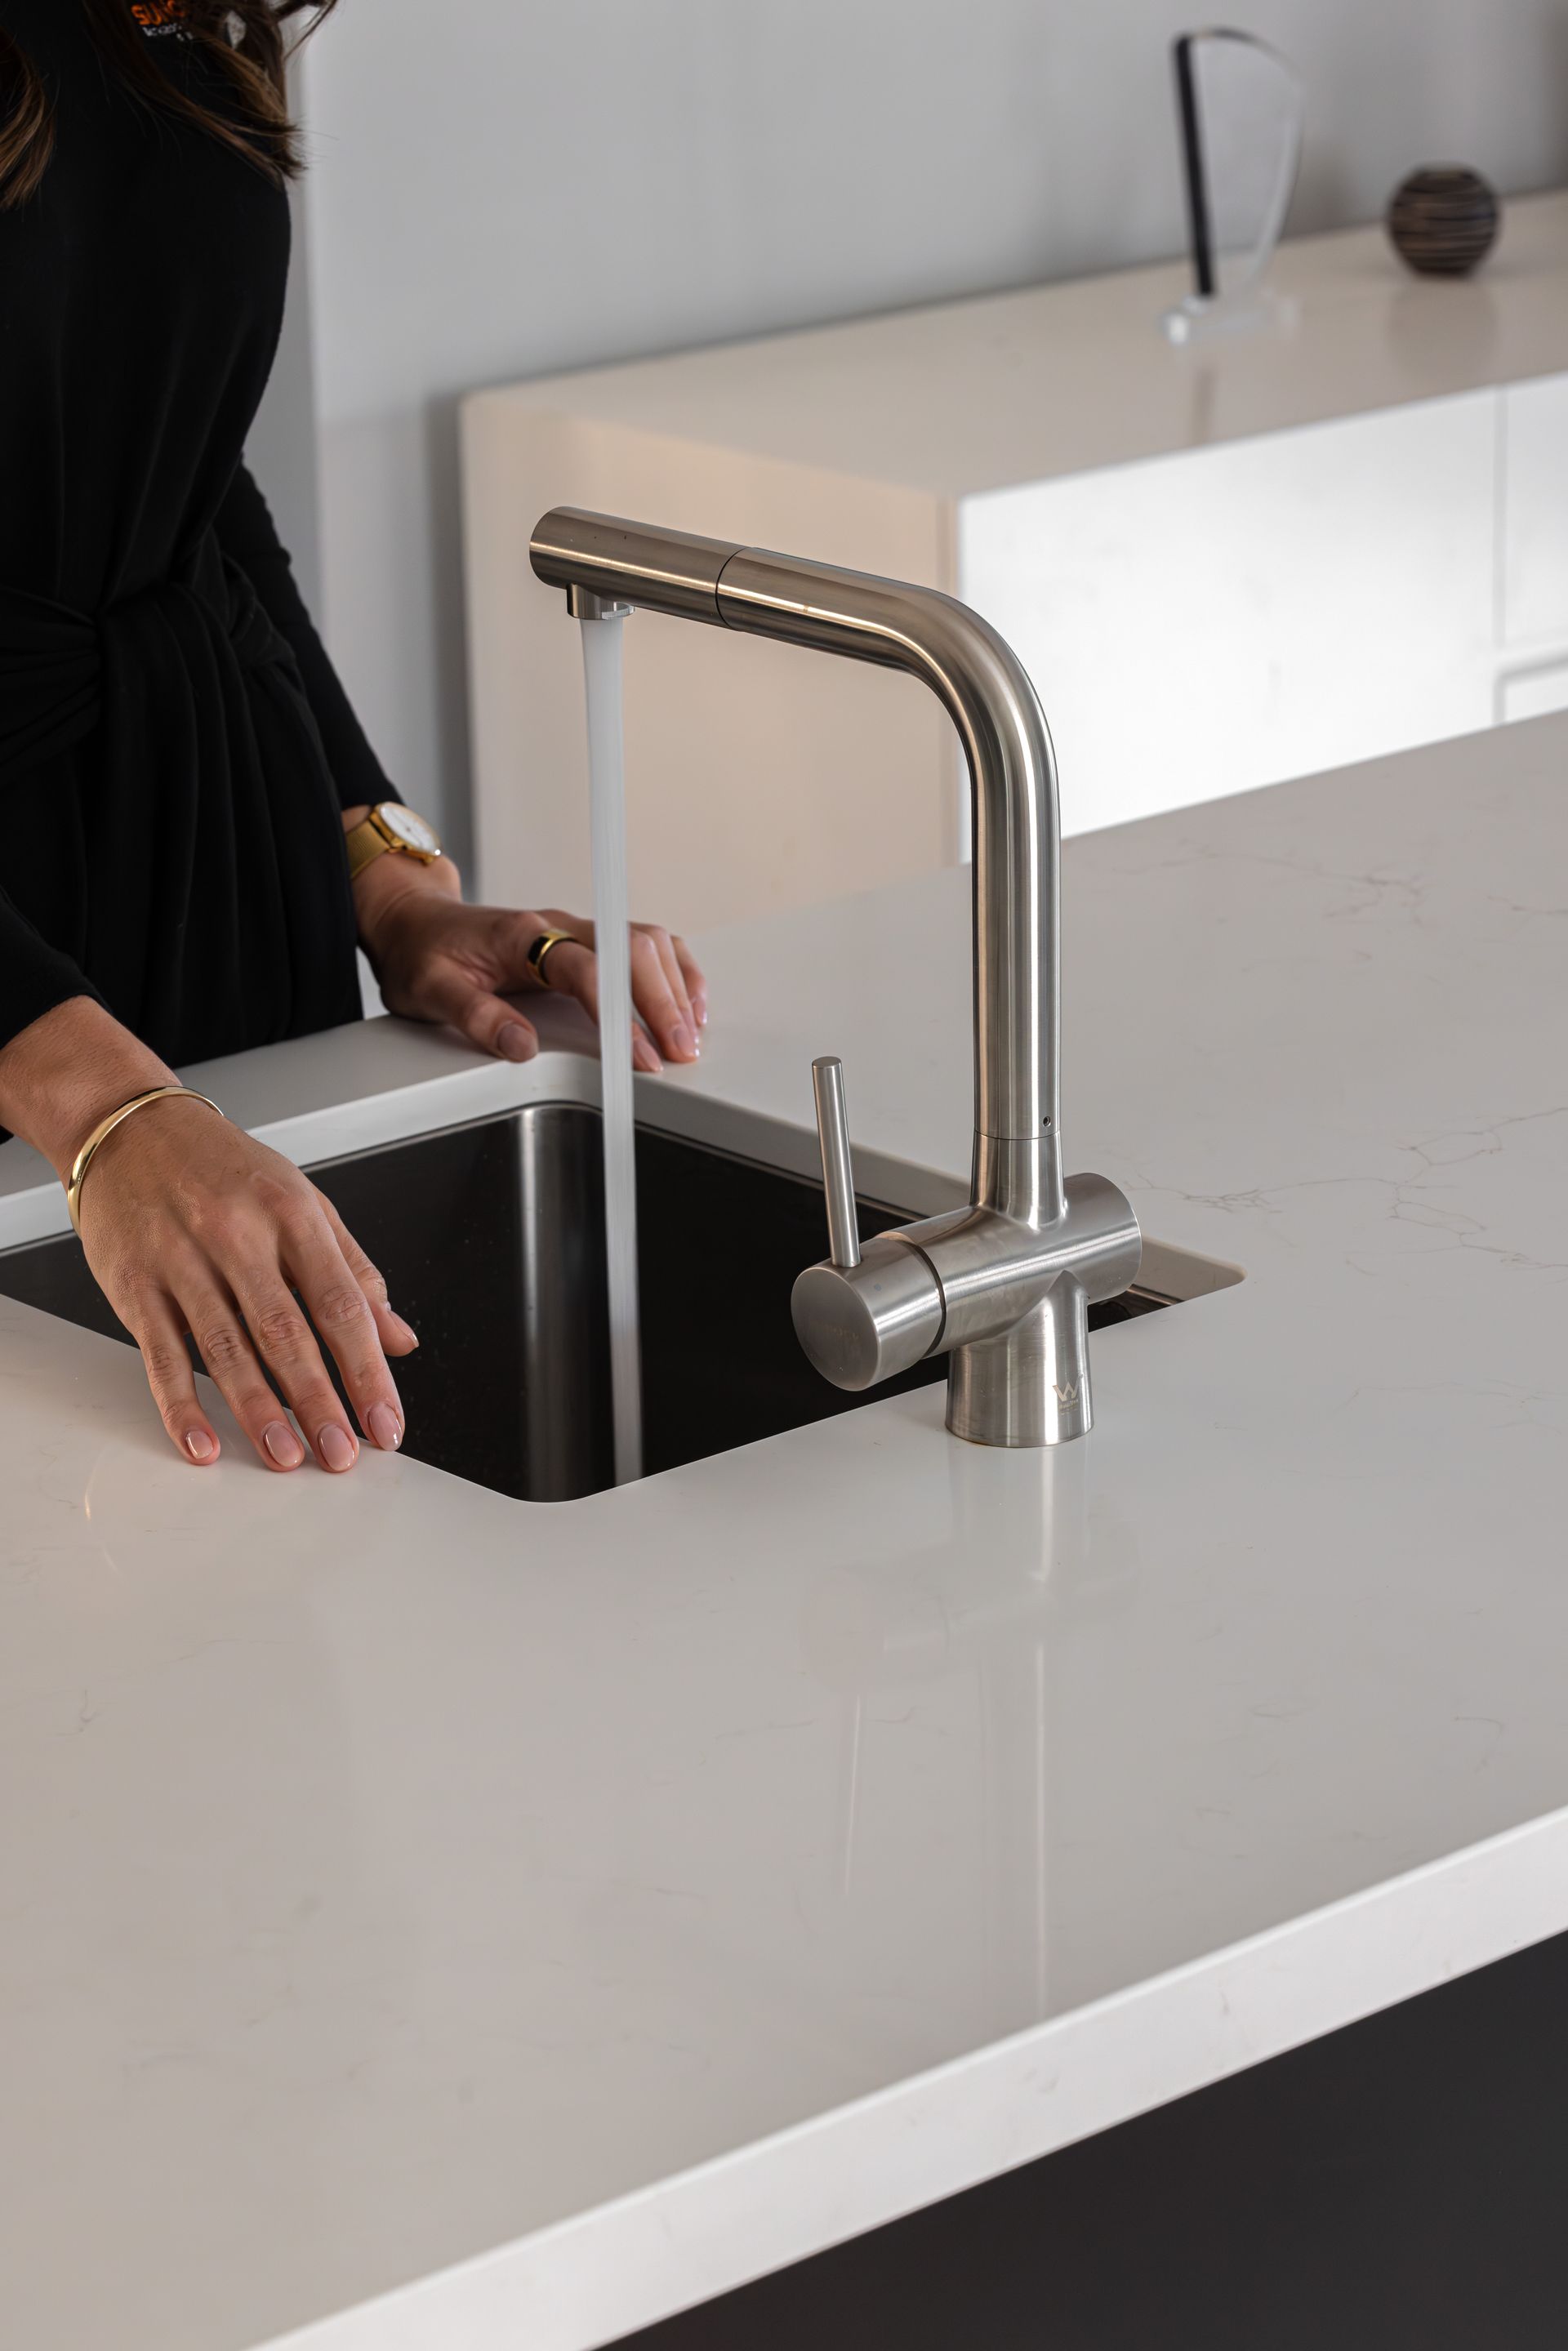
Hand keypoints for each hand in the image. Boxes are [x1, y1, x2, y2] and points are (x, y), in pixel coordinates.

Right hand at [0, 996, 415, 1474]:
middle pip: (287, 1333)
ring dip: (259, 1411)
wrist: (129, 1127)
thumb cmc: (223, 1167)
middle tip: (341, 1454)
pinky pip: (160, 1353)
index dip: (368, 1370)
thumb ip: (355, 1272)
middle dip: (320, 1401)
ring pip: (226, 1348)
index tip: (386, 1421)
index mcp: (292, 1214)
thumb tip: (399, 1338)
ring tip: (286, 1457)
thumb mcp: (303, 1203)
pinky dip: (181, 1404)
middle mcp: (239, 1234)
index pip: (342, 1304)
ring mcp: (182, 1260)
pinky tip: (203, 1442)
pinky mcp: (134, 1283)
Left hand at [355, 856, 707, 1072]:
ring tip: (688, 1035)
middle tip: (678, 1051)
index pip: (586, 969)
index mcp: (520, 936)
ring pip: (646, 943)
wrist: (414, 921)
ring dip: (674, 987)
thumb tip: (521, 1045)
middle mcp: (557, 925)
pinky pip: (643, 944)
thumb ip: (476, 1016)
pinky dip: (673, 970)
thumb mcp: (430, 990)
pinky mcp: (585, 939)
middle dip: (662, 1002)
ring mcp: (575, 929)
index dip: (618, 1013)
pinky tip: (688, 1001)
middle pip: (631, 949)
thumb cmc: (423, 952)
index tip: (639, 1054)